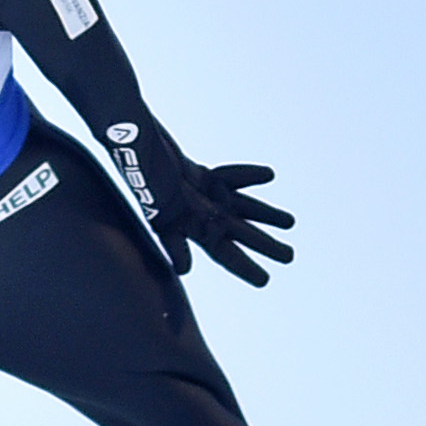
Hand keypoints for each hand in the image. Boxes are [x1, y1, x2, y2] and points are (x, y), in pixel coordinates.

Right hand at [146, 153, 295, 286]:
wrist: (135, 144)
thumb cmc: (147, 178)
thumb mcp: (161, 213)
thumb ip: (174, 242)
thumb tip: (184, 271)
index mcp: (197, 228)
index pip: (226, 254)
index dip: (245, 268)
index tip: (265, 281)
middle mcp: (203, 215)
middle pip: (242, 233)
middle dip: (266, 245)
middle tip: (289, 257)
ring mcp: (204, 195)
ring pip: (243, 208)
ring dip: (267, 215)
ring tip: (290, 223)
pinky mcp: (201, 176)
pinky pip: (231, 179)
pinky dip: (250, 178)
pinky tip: (270, 177)